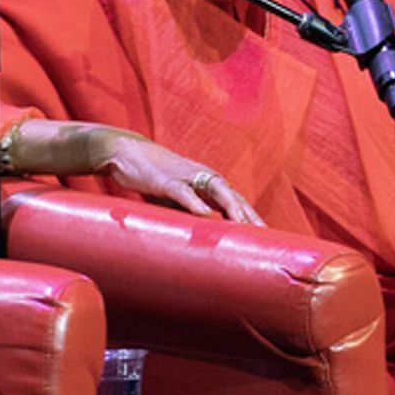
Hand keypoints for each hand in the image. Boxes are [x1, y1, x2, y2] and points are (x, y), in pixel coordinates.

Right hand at [104, 134, 264, 225]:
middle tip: (266, 237)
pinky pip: (183, 192)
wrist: (126, 153)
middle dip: (251, 217)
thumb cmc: (155, 180)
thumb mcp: (178, 202)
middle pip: (234, 198)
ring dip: (232, 209)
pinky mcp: (166, 180)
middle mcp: (204, 179)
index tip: (268, 239)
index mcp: (210, 185)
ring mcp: (187, 177)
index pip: (238, 203)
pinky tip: (205, 215)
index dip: (253, 219)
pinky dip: (195, 203)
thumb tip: (206, 240)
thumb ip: (193, 216)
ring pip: (217, 192)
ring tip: (245, 227)